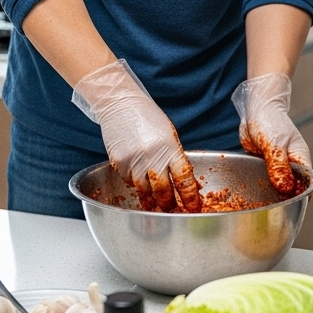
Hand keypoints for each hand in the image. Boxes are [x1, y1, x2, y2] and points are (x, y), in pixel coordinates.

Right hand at [72, 59, 199, 211]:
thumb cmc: (147, 116)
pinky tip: (137, 178)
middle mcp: (153, 157)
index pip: (184, 180)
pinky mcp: (119, 163)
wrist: (120, 103)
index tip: (193, 206)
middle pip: (163, 191)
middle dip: (169, 204)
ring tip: (154, 205)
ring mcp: (134, 161)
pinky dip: (135, 183)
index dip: (190, 197)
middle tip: (172, 209)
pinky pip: (129, 181)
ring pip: (144, 191)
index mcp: (170, 148)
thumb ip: (174, 156)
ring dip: (151, 200)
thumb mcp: (168, 134)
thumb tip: (182, 181)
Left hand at [233, 72, 309, 194]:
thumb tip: (285, 187)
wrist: (255, 109)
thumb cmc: (270, 120)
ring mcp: (276, 166)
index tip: (291, 206)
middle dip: (284, 198)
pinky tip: (251, 194)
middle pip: (291, 188)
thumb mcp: (274, 144)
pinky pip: (263, 180)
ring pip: (276, 185)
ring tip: (261, 204)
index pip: (307, 183)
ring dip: (269, 193)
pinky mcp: (264, 166)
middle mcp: (290, 165)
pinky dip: (259, 186)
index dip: (301, 196)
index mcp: (300, 159)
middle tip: (272, 208)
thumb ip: (278, 166)